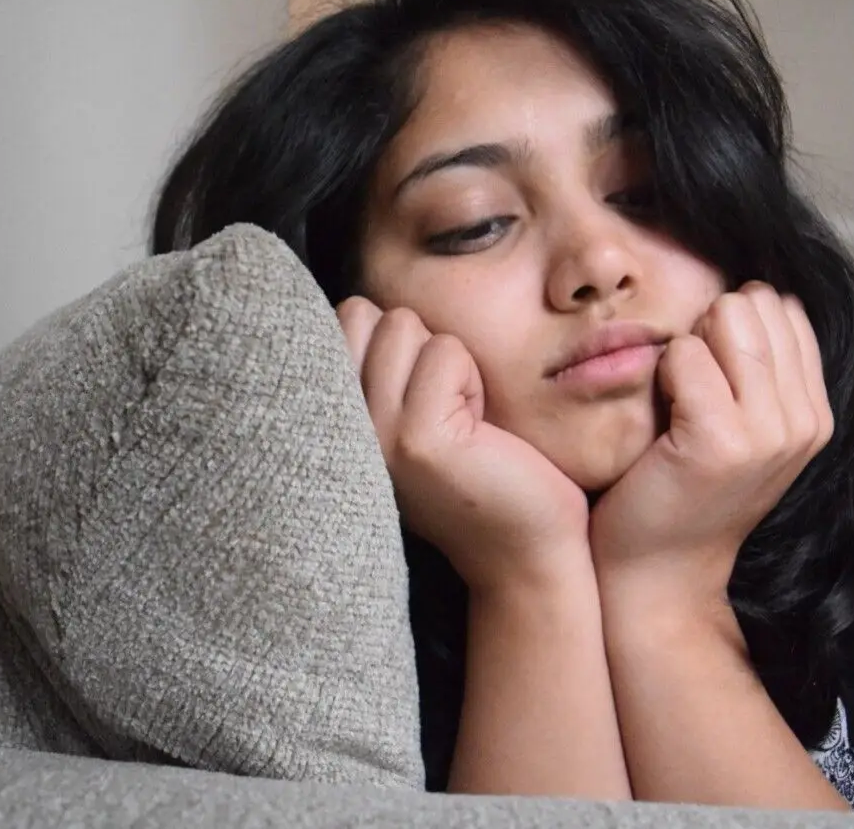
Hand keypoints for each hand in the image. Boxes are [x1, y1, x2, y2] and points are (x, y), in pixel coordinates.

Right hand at [336, 296, 590, 591]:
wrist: (522, 552)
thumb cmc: (479, 472)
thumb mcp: (409, 414)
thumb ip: (379, 367)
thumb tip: (366, 300)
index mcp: (330, 418)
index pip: (343, 315)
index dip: (395, 337)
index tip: (419, 395)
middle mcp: (336, 427)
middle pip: (369, 313)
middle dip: (417, 343)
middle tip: (442, 405)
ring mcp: (371, 433)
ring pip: (404, 326)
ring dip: (448, 362)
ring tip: (460, 418)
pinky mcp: (416, 438)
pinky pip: (446, 353)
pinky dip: (473, 380)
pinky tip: (479, 430)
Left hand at [589, 283, 832, 604]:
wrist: (656, 577)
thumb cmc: (679, 492)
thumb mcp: (737, 427)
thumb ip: (754, 367)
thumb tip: (746, 292)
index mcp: (815, 412)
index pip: (784, 307)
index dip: (731, 326)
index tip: (708, 380)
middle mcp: (806, 421)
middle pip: (755, 302)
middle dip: (708, 328)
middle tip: (685, 393)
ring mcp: (769, 433)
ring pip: (724, 318)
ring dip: (684, 349)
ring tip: (674, 405)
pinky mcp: (722, 441)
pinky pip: (684, 354)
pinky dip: (660, 374)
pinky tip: (659, 419)